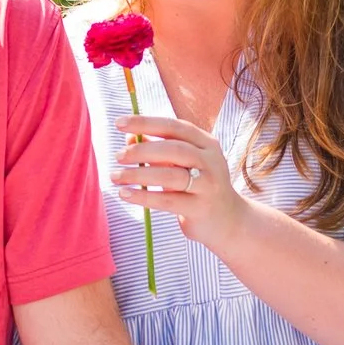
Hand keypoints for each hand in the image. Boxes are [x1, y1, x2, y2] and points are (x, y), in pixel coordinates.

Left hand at [114, 115, 255, 251]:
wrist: (228, 221)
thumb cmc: (199, 187)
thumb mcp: (182, 164)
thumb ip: (158, 150)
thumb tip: (128, 138)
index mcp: (206, 143)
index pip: (174, 127)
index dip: (146, 123)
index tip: (119, 123)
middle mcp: (210, 161)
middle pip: (174, 149)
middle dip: (142, 150)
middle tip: (118, 156)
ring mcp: (208, 185)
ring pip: (170, 175)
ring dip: (138, 175)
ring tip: (115, 177)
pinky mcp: (200, 208)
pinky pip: (168, 200)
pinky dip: (144, 196)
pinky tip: (125, 194)